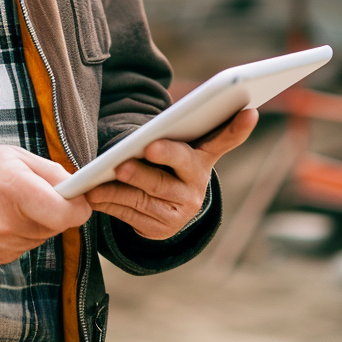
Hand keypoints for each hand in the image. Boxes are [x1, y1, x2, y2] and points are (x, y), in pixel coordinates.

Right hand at [0, 145, 91, 266]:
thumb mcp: (14, 156)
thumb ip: (51, 171)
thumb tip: (77, 188)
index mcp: (15, 189)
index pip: (65, 213)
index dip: (78, 207)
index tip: (78, 200)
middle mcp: (9, 222)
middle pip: (56, 225)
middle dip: (55, 211)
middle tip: (37, 194)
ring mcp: (2, 245)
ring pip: (42, 237)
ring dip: (37, 223)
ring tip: (13, 204)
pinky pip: (25, 246)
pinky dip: (21, 234)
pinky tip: (2, 218)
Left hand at [86, 108, 258, 239]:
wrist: (168, 204)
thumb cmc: (168, 160)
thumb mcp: (179, 144)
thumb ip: (179, 130)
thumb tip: (192, 118)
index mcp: (202, 158)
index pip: (224, 140)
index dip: (237, 128)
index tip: (248, 112)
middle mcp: (195, 187)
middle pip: (167, 179)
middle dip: (145, 171)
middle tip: (125, 162)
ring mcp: (179, 212)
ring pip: (143, 199)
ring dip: (118, 189)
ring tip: (100, 180)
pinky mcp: (161, 230)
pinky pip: (130, 215)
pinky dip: (110, 203)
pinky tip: (93, 194)